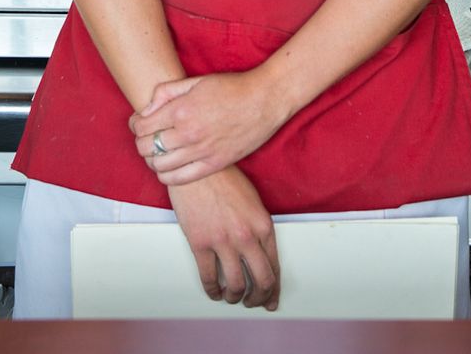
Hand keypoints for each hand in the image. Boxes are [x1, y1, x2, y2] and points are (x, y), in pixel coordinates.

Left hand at [131, 71, 291, 185]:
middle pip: (146, 147)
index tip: (139, 123)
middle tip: (147, 137)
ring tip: (158, 151)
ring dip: (152, 160)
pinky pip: (179, 179)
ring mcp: (201, 151)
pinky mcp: (214, 164)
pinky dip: (167, 176)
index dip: (135, 125)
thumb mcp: (196, 81)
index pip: (142, 126)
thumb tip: (146, 109)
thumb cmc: (233, 88)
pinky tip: (168, 167)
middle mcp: (188, 133)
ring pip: (159, 166)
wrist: (264, 100)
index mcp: (181, 110)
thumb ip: (166, 92)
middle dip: (141, 141)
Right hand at [168, 165, 279, 309]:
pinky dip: (213, 291)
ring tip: (232, 297)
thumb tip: (260, 255)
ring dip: (236, 297)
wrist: (196, 168)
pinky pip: (209, 278)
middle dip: (259, 298)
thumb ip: (259, 227)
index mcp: (263, 224)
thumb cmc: (224, 179)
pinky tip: (214, 292)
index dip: (274, 289)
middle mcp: (247, 236)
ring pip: (236, 285)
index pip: (274, 266)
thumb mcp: (252, 201)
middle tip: (254, 303)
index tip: (271, 299)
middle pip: (261, 281)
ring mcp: (223, 241)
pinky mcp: (200, 244)